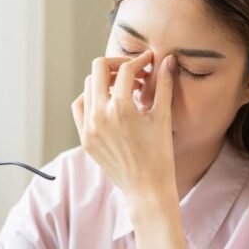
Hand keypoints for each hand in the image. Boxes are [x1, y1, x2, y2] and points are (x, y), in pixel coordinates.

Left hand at [71, 50, 178, 201]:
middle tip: (133, 70)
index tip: (148, 62)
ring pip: (87, 87)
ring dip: (104, 80)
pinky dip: (91, 98)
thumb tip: (168, 59)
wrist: (146, 189)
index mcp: (120, 108)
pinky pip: (80, 107)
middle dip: (117, 64)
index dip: (139, 61)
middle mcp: (99, 115)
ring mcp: (88, 127)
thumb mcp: (163, 117)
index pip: (125, 69)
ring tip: (123, 88)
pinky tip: (108, 102)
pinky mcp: (85, 138)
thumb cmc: (159, 154)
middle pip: (98, 69)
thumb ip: (163, 85)